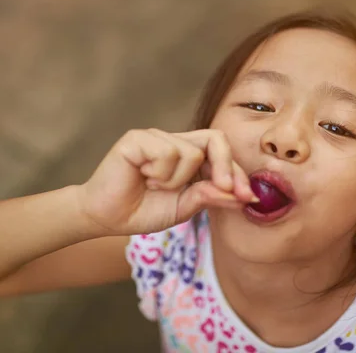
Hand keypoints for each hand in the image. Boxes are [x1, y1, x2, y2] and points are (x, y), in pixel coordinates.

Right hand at [79, 128, 255, 235]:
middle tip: (225, 190)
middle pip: (215, 140)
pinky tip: (143, 178)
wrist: (107, 218)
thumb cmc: (143, 210)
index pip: (222, 153)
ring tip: (154, 186)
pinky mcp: (138, 138)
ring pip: (191, 153)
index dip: (237, 173)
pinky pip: (167, 153)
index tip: (248, 196)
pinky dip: (159, 174)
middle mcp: (174, 141)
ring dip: (176, 180)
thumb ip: (211, 196)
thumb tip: (243, 194)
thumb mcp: (185, 207)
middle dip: (226, 167)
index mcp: (188, 156)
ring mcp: (156, 137)